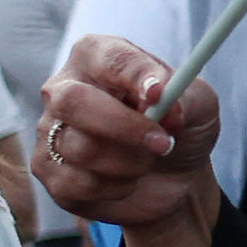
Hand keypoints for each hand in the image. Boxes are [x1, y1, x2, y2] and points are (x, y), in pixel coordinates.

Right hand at [34, 35, 223, 232]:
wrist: (169, 177)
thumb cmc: (177, 128)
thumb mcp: (198, 105)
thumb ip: (183, 95)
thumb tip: (159, 99)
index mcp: (96, 57)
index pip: (108, 58)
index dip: (134, 75)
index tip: (160, 94)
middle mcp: (63, 89)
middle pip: (73, 102)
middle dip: (124, 127)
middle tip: (162, 143)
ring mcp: (49, 132)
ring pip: (81, 150)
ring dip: (130, 164)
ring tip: (147, 162)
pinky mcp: (48, 171)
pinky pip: (77, 185)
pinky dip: (115, 189)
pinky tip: (125, 182)